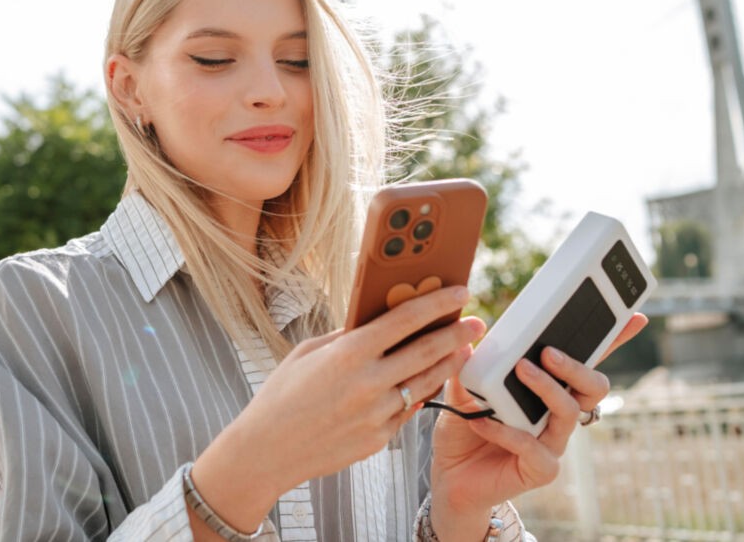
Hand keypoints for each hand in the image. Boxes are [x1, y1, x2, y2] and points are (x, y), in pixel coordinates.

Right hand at [189, 286, 484, 534]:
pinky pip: (407, 410)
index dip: (438, 303)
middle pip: (427, 351)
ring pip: (426, 383)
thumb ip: (347, 337)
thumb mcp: (308, 352)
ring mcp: (375, 414)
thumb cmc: (282, 394)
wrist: (265, 451)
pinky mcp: (378, 439)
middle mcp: (367, 383)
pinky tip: (431, 381)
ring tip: (464, 350)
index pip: (405, 320)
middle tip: (478, 322)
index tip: (461, 292)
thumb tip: (380, 321)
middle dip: (458, 333)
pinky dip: (421, 393)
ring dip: (449, 364)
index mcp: (348, 353)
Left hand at [427, 313, 648, 541]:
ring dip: (547, 388)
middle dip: (576, 366)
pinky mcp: (540, 469)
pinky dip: (509, 431)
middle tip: (547, 352)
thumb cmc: (464, 430)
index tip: (634, 317)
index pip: (585, 362)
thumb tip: (469, 337)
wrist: (450, 477)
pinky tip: (484, 421)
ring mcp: (553, 442)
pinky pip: (535, 448)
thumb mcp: (463, 390)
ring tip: (521, 370)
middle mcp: (559, 414)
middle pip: (594, 386)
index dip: (614, 341)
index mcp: (549, 389)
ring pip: (569, 411)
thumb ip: (471, 366)